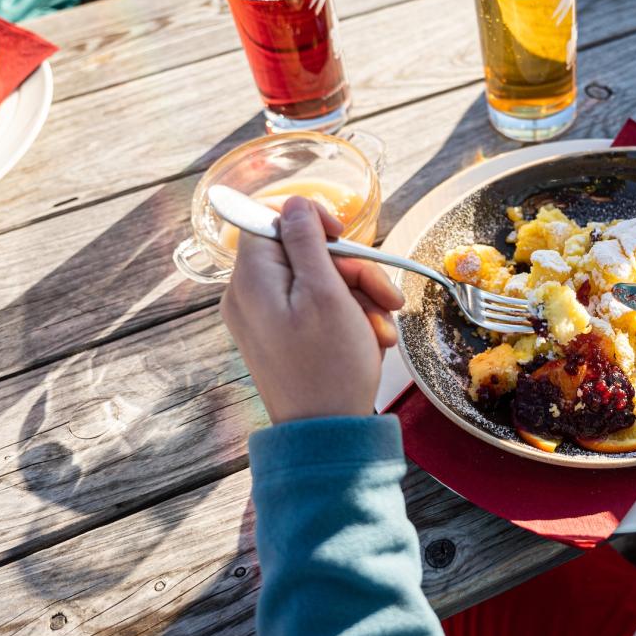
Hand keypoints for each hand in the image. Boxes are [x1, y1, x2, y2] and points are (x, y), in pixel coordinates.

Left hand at [220, 196, 405, 423]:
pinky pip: (315, 308)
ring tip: (384, 328)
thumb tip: (295, 203)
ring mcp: (264, 317)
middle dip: (352, 270)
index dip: (312, 219)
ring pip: (318, 281)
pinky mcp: (281, 336)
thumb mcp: (326, 293)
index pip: (272, 219)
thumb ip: (307, 241)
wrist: (326, 432)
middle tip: (386, 297)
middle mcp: (249, 295)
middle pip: (304, 252)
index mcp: (251, 279)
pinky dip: (348, 317)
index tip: (344, 236)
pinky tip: (372, 339)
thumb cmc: (329, 365)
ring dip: (359, 297)